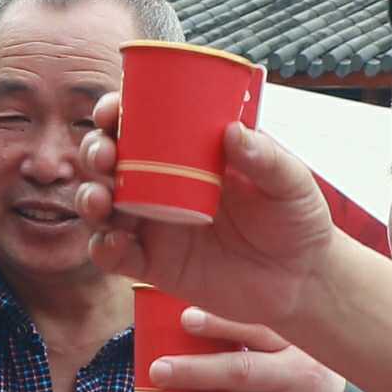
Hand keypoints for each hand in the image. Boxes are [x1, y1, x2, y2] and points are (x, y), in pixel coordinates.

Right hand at [78, 110, 341, 331]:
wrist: (301, 281)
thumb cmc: (297, 220)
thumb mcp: (292, 183)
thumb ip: (266, 158)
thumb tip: (232, 131)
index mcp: (188, 152)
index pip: (140, 123)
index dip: (115, 112)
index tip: (110, 111)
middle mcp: (161, 184)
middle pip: (109, 160)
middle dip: (95, 151)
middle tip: (105, 156)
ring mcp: (154, 224)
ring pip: (102, 205)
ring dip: (90, 197)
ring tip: (101, 202)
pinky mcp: (153, 264)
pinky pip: (114, 255)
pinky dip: (103, 247)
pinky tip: (115, 242)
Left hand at [144, 315, 345, 391]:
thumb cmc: (302, 377)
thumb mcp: (290, 348)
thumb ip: (250, 334)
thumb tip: (186, 316)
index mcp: (294, 349)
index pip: (258, 330)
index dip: (222, 324)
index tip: (186, 319)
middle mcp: (294, 383)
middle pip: (242, 373)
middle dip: (197, 372)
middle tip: (158, 371)